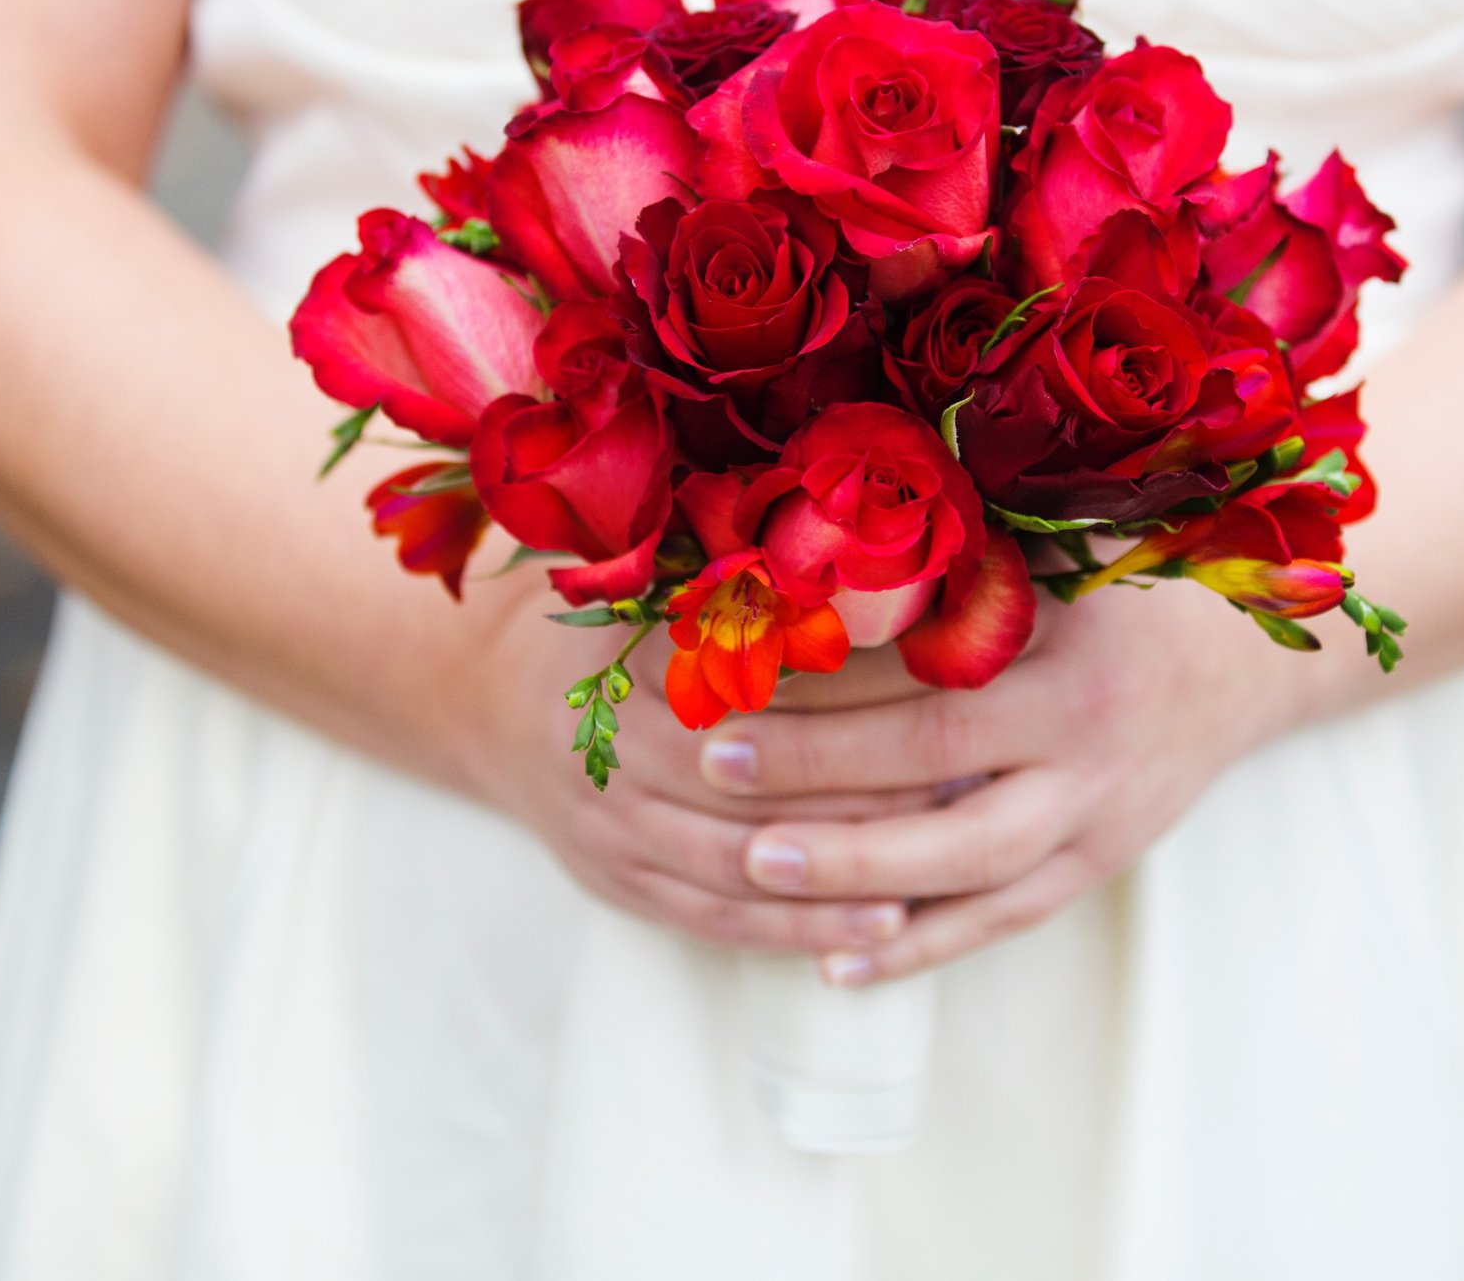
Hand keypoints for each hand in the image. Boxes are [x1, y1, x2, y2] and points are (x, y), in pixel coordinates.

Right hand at [453, 572, 930, 954]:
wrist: (486, 700)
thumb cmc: (611, 617)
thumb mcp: (657, 568)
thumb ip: (747, 563)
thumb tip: (879, 537)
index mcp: (633, 653)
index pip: (761, 676)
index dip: (856, 682)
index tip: (949, 682)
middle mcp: (614, 746)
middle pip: (759, 776)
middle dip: (869, 778)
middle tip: (977, 776)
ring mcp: (611, 824)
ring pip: (745, 858)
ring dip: (848, 865)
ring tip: (952, 860)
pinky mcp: (621, 882)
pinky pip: (720, 918)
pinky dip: (804, 926)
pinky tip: (885, 923)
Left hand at [688, 582, 1302, 982]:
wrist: (1238, 664)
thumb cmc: (1117, 584)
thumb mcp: (1052, 546)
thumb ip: (949, 553)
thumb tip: (802, 545)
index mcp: (1067, 632)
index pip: (930, 650)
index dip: (832, 659)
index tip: (739, 657)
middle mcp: (1086, 726)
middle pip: (939, 754)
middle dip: (820, 763)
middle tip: (717, 761)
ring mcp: (1099, 809)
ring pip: (970, 859)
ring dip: (858, 870)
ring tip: (756, 866)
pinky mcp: (1098, 865)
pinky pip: (1002, 920)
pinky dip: (919, 948)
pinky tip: (835, 963)